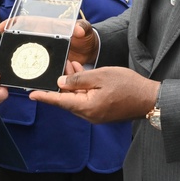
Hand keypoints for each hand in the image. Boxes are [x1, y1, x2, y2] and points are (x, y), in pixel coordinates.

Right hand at [0, 18, 98, 67]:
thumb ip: (83, 27)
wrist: (92, 52)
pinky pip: (40, 68)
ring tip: (9, 65)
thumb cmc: (87, 37)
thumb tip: (78, 30)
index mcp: (50, 28)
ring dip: (20, 60)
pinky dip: (33, 72)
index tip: (3, 27)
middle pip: (25, 40)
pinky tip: (25, 77)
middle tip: (1, 49)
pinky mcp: (50, 65)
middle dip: (12, 44)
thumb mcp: (86, 29)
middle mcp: (45, 40)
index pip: (30, 23)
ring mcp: (46, 53)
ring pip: (30, 56)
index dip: (16, 23)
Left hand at [30, 63, 158, 123]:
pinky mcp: (102, 112)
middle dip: (62, 84)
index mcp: (87, 107)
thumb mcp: (101, 76)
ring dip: (73, 84)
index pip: (60, 101)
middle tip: (59, 66)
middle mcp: (89, 115)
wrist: (149, 99)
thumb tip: (61, 83)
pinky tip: (83, 74)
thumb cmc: (128, 85)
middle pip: (68, 100)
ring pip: (77, 99)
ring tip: (72, 65)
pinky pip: (86, 100)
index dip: (45, 97)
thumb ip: (79, 79)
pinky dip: (82, 88)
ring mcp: (96, 115)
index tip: (31, 94)